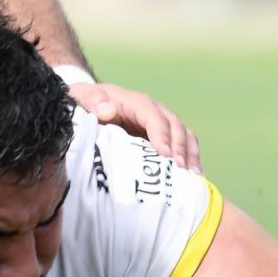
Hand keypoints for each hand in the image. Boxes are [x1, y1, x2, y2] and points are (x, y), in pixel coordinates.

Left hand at [67, 82, 201, 172]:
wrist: (89, 106)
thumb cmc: (85, 104)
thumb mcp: (82, 98)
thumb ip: (92, 101)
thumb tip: (107, 110)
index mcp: (134, 102)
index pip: (152, 115)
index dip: (161, 133)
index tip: (164, 153)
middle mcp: (153, 111)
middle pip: (174, 125)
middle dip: (179, 147)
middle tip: (181, 169)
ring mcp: (161, 125)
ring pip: (184, 135)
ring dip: (190, 154)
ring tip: (194, 176)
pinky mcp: (163, 139)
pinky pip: (183, 146)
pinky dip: (190, 159)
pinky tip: (194, 178)